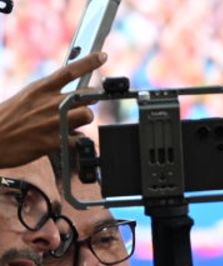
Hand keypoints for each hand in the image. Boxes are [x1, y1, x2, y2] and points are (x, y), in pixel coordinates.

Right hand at [0, 53, 105, 167]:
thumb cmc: (8, 117)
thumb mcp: (27, 97)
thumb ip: (49, 94)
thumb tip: (73, 96)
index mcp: (40, 89)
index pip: (69, 71)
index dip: (88, 62)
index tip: (102, 56)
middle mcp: (48, 103)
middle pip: (86, 96)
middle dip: (90, 100)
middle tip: (84, 104)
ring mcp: (52, 122)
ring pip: (87, 116)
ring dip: (85, 119)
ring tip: (75, 123)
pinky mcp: (52, 141)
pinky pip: (79, 139)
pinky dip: (78, 141)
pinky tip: (68, 140)